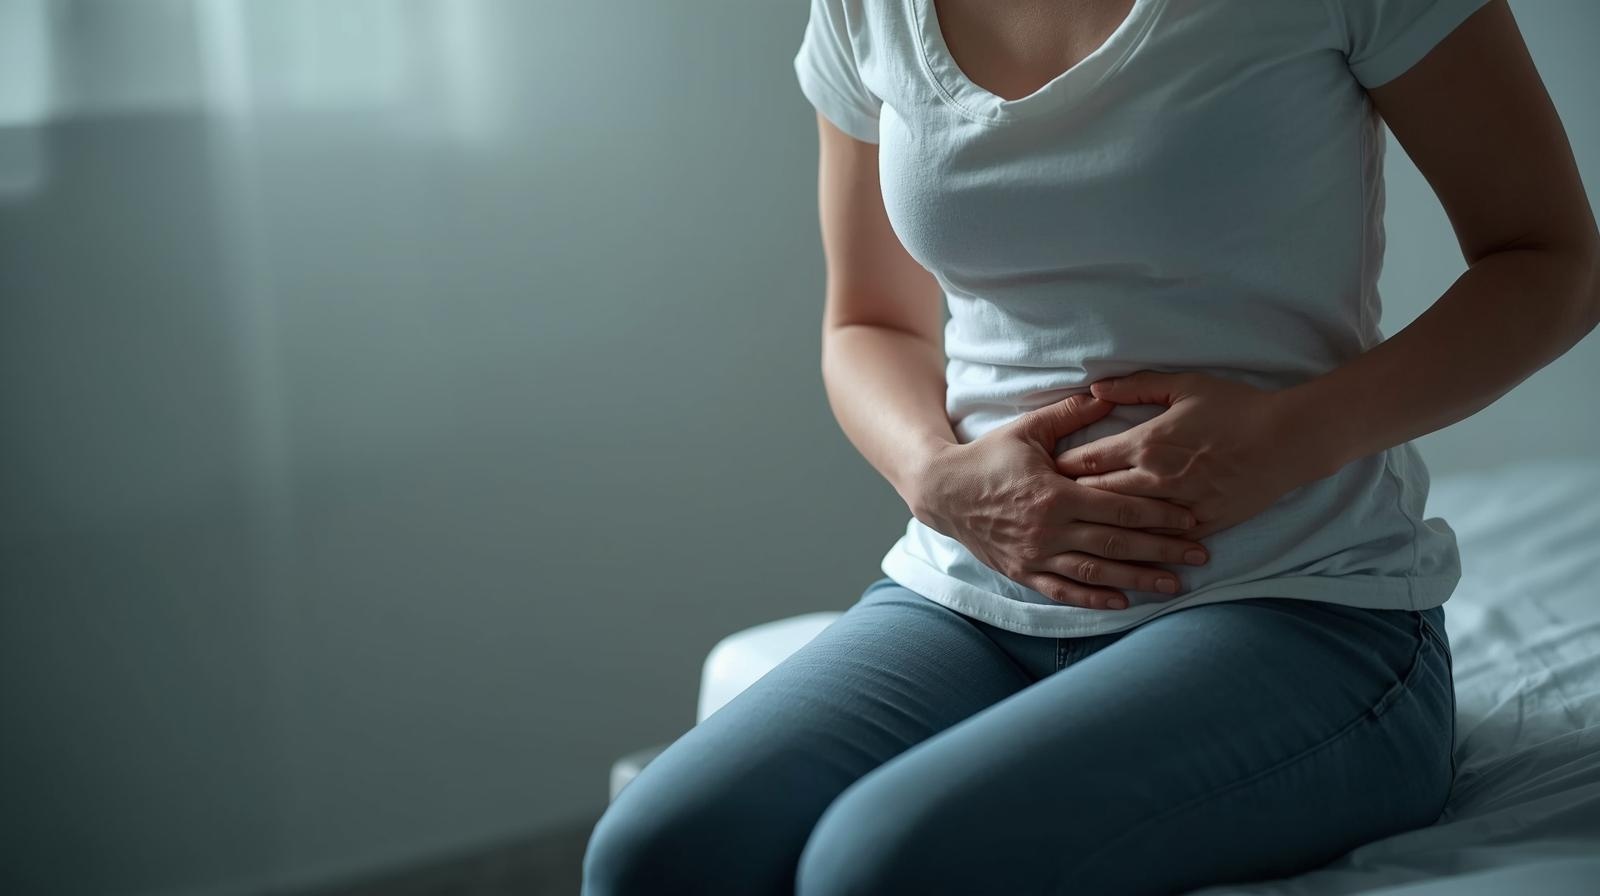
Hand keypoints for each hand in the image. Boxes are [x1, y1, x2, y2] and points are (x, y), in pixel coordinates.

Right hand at [909, 393, 1211, 610]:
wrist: (942, 491)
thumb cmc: (988, 457)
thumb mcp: (1027, 430)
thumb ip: (1070, 416)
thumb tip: (1108, 396)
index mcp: (1056, 494)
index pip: (1119, 506)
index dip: (1159, 514)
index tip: (1191, 519)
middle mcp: (1049, 529)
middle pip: (1117, 543)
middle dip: (1162, 550)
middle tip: (1200, 556)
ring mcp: (1035, 555)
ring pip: (1096, 572)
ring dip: (1138, 579)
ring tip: (1174, 586)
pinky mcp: (1022, 572)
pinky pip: (1063, 590)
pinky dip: (1093, 598)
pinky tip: (1122, 602)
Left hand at [1054, 371, 1335, 541]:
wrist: (1288, 439)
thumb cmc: (1236, 407)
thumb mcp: (1184, 385)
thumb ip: (1136, 386)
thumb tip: (1095, 389)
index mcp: (1147, 442)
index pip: (1087, 460)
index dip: (1059, 468)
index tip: (1042, 473)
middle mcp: (1156, 477)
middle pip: (1095, 495)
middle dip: (1066, 502)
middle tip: (1043, 508)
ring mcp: (1178, 505)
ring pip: (1123, 525)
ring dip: (1095, 529)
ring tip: (1069, 534)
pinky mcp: (1201, 524)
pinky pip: (1159, 541)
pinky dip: (1136, 547)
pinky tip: (1116, 555)